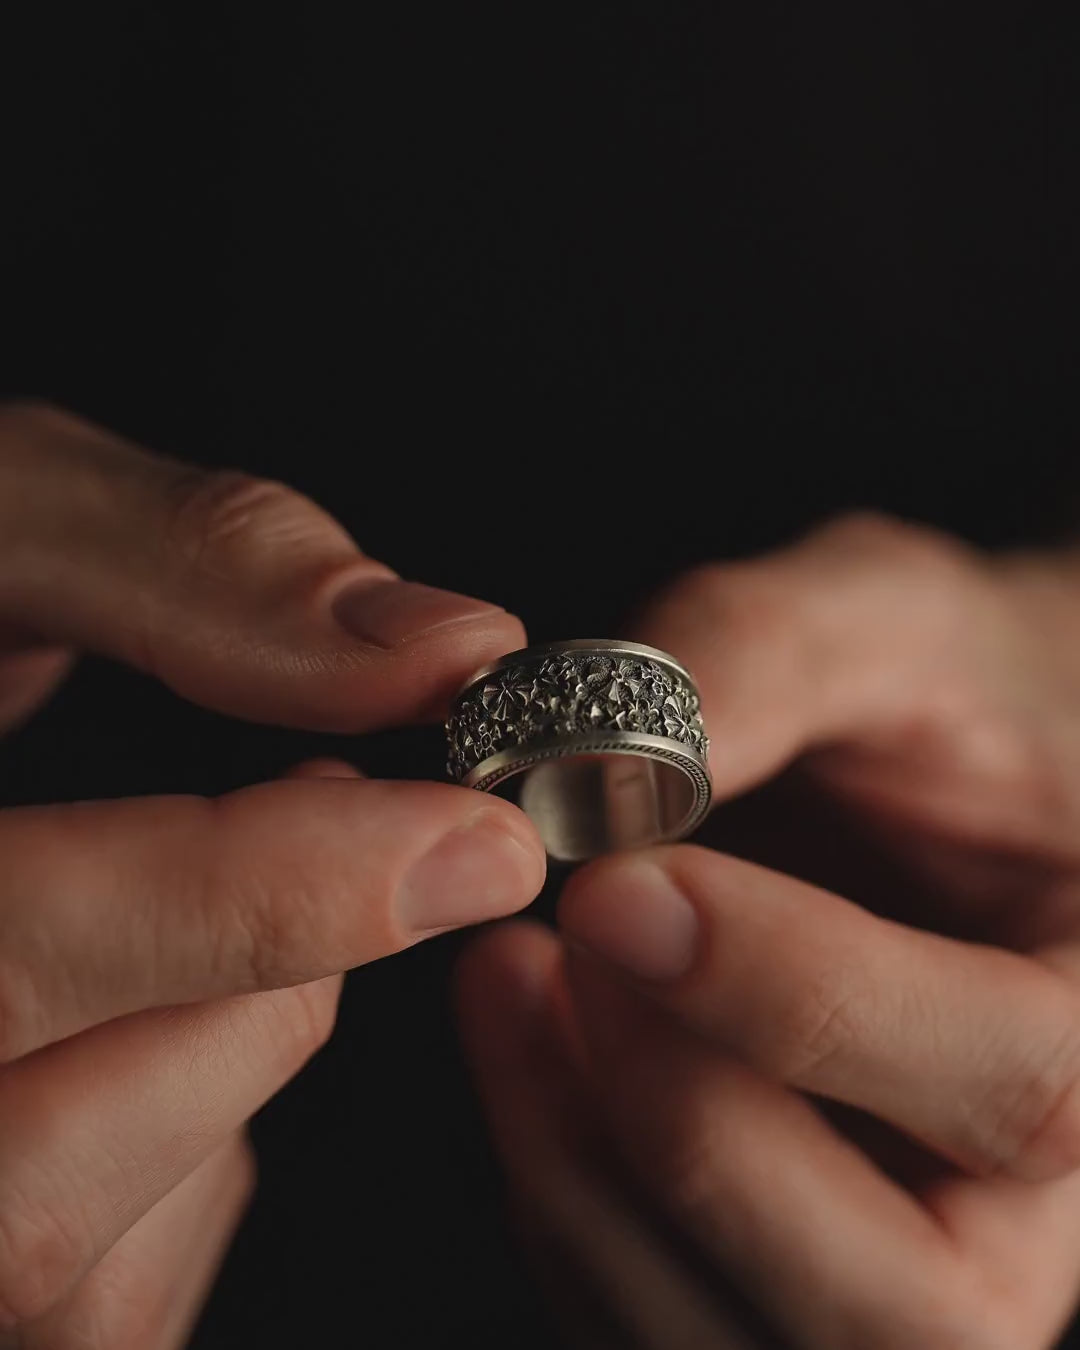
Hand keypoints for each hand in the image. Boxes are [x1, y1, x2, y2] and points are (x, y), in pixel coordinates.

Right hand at [0, 404, 544, 1346]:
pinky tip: (180, 1003)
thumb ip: (193, 567)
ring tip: (248, 898)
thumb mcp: (2, 520)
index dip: (259, 902)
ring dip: (238, 1054)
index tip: (467, 840)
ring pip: (81, 1249)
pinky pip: (105, 1282)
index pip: (12, 951)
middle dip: (267, 989)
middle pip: (50, 1170)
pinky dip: (193, 1141)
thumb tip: (441, 643)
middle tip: (370, 847)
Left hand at [458, 513, 1079, 1349]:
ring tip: (506, 971)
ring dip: (585, 1174)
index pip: (1012, 1087)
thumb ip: (767, 656)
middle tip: (563, 944)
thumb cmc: (934, 693)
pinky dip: (551, 1193)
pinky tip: (514, 1028)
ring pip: (740, 1347)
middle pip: (898, 1310)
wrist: (920, 774)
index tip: (620, 882)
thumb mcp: (881, 615)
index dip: (802, 997)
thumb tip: (590, 757)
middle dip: (692, 1130)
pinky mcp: (763, 1266)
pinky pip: (638, 1318)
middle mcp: (1024, 1200)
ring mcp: (892, 1260)